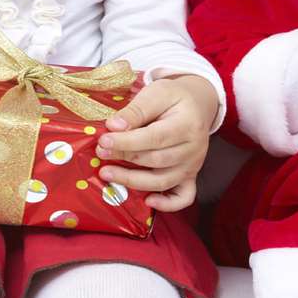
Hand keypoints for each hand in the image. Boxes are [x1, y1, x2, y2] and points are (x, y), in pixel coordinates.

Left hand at [94, 74, 218, 211]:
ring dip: (133, 181)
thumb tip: (114, 126)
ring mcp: (194, 165)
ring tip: (107, 174)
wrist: (198, 105)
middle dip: (124, 158)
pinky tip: (148, 201)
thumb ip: (136, 110)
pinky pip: (184, 197)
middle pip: (157, 160)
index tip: (104, 140)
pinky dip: (168, 204)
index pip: (154, 137)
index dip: (127, 142)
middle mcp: (194, 149)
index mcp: (187, 124)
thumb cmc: (174, 97)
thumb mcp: (157, 93)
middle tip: (100, 152)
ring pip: (163, 180)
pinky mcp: (191, 176)